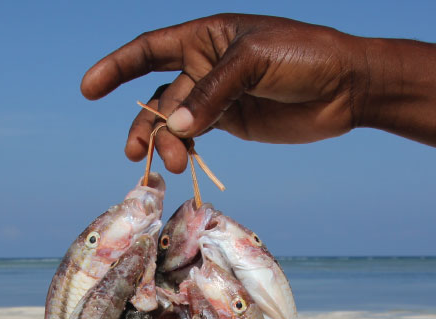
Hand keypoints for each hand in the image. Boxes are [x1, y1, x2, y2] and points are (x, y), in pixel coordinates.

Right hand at [80, 14, 370, 172]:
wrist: (348, 86)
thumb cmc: (304, 57)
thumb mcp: (254, 63)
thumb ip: (212, 94)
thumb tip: (174, 127)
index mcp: (206, 36)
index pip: (149, 49)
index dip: (116, 67)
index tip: (88, 89)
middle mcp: (205, 65)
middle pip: (158, 95)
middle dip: (145, 124)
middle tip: (138, 154)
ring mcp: (217, 97)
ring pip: (175, 122)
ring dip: (167, 144)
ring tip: (174, 165)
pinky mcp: (233, 123)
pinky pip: (197, 137)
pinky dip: (186, 151)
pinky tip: (184, 164)